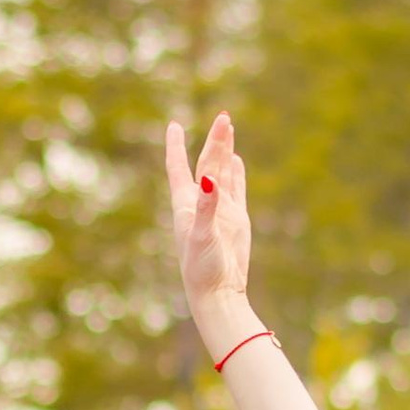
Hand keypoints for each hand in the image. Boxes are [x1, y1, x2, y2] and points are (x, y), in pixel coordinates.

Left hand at [165, 112, 253, 331]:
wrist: (219, 292)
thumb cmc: (202, 269)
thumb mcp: (202, 235)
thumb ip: (207, 206)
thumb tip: (210, 180)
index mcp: (185, 205)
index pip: (179, 168)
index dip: (176, 147)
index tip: (174, 125)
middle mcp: (201, 204)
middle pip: (207, 164)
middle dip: (215, 141)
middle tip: (225, 116)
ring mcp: (220, 210)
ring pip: (222, 172)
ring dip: (225, 150)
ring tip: (228, 127)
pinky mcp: (235, 219)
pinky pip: (236, 189)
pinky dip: (235, 173)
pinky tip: (235, 158)